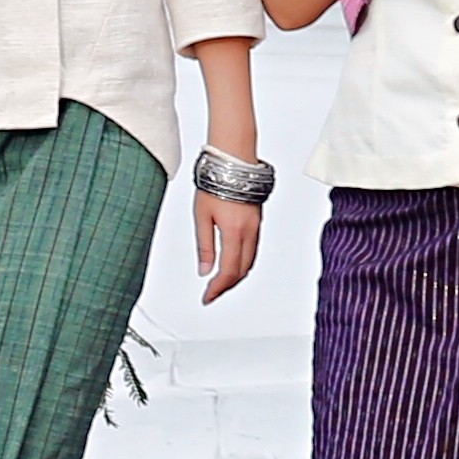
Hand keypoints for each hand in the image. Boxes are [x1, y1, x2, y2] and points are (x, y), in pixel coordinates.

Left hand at [192, 187, 262, 302]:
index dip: (217, 288)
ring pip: (249, 261)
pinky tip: (233, 263)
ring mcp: (255, 227)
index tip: (207, 297)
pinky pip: (253, 250)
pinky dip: (243, 262)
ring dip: (236, 275)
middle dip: (227, 285)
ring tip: (220, 282)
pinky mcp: (257, 222)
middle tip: (212, 293)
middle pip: (241, 270)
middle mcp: (249, 232)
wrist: (234, 160)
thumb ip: (205, 246)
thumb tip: (205, 270)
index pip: (228, 271)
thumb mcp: (202, 216)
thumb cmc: (216, 181)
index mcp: (234, 232)